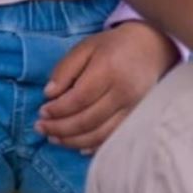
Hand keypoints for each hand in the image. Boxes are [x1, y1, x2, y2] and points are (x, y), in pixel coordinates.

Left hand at [36, 22, 178, 151]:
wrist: (151, 49)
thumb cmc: (113, 47)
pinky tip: (77, 146)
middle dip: (60, 128)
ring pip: (100, 135)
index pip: (79, 98)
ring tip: (54, 138)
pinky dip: (94, 146)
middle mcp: (123, 93)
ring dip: (73, 141)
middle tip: (41, 128)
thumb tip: (49, 94)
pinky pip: (114, 139)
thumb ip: (65, 69)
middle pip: (88, 120)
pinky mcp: (137, 120)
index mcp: (108, 70)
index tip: (41, 112)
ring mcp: (133, 110)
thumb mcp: (85, 48)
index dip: (58, 110)